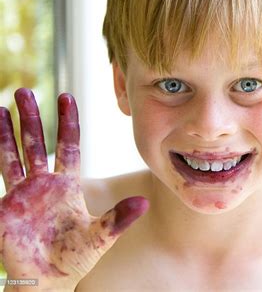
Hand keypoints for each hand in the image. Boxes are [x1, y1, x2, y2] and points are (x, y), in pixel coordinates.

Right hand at [0, 88, 148, 290]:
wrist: (49, 279)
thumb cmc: (75, 258)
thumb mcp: (100, 237)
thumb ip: (118, 219)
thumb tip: (144, 203)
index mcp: (68, 185)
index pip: (68, 146)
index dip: (67, 123)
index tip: (66, 97)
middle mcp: (44, 184)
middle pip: (37, 144)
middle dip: (31, 118)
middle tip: (24, 91)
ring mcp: (23, 194)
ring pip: (14, 155)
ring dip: (7, 132)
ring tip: (2, 106)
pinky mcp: (6, 207)